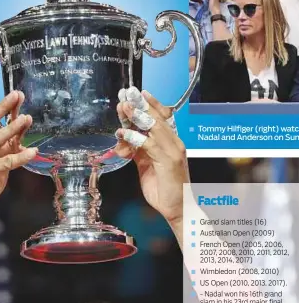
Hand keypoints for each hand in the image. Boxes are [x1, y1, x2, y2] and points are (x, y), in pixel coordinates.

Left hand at [115, 87, 188, 230]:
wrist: (178, 209)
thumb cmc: (165, 190)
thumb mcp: (147, 167)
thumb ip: (139, 153)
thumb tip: (126, 143)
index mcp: (171, 143)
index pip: (161, 118)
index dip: (148, 105)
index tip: (135, 94)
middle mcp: (174, 143)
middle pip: (157, 118)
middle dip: (141, 105)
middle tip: (127, 93)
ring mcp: (173, 151)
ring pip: (154, 127)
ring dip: (137, 116)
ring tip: (124, 107)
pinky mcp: (168, 161)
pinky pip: (149, 145)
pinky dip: (135, 138)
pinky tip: (124, 133)